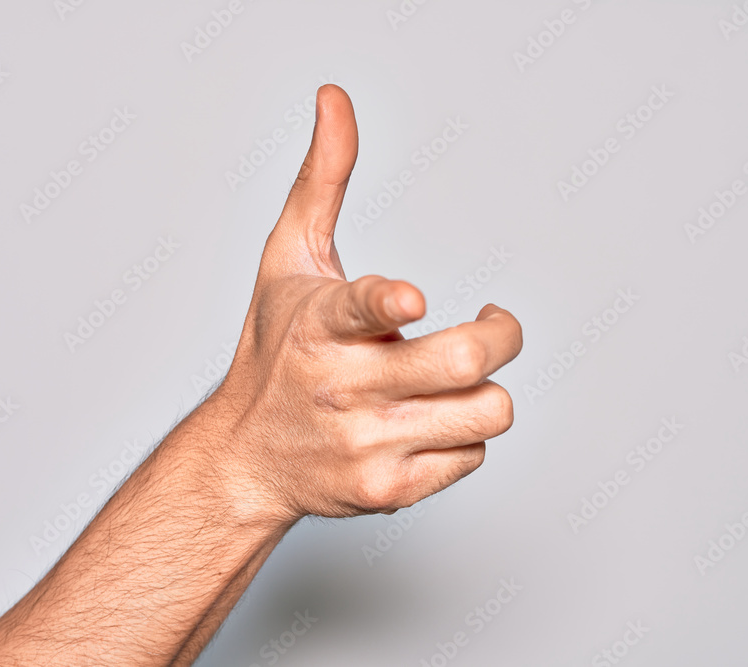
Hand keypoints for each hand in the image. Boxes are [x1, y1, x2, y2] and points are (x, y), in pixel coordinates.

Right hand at [202, 85, 521, 522]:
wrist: (246, 457)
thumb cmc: (274, 352)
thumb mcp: (287, 262)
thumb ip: (322, 180)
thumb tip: (335, 98)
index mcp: (315, 327)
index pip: (356, 311)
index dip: (387, 304)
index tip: (413, 302)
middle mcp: (338, 389)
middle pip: (463, 362)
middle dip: (502, 335)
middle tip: (495, 323)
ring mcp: (364, 445)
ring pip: (487, 410)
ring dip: (482, 386)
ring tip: (450, 378)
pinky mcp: (386, 491)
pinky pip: (473, 454)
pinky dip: (463, 432)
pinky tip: (426, 421)